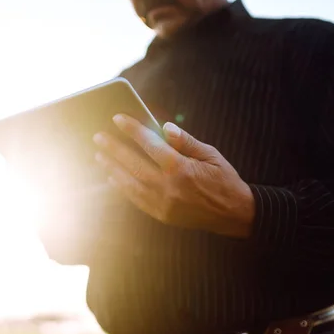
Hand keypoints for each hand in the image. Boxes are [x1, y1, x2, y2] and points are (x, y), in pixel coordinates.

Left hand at [93, 114, 254, 238]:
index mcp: (181, 168)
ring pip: (130, 183)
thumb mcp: (210, 154)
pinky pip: (136, 199)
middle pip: (133, 163)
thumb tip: (165, 127)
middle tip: (98, 137)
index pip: (150, 144)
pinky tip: (113, 178)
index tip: (118, 118)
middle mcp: (168, 187)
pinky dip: (122, 188)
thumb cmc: (224, 180)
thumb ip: (186, 141)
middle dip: (114, 148)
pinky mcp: (161, 215)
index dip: (133, 129)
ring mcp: (163, 203)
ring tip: (99, 156)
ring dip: (112, 168)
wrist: (234, 215)